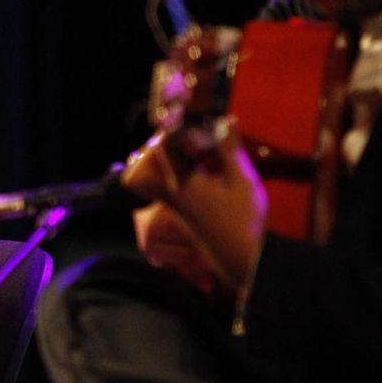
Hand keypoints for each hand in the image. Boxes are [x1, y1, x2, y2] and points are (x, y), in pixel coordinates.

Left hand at [121, 118, 267, 294]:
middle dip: (154, 149)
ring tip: (191, 152)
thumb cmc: (244, 223)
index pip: (160, 148)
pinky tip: (200, 168)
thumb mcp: (243, 182)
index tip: (194, 124)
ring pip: (146, 181)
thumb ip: (230, 150)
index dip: (174, 130)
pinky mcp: (181, 210)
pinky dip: (173, 173)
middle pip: (137, 171)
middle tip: (182, 141)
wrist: (243, 260)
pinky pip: (162, 188)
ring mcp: (173, 204)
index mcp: (181, 184)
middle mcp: (170, 194)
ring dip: (162, 161)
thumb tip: (226, 122)